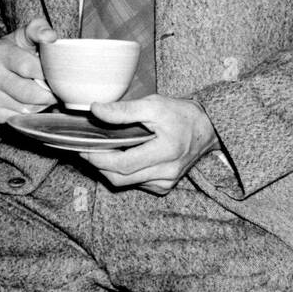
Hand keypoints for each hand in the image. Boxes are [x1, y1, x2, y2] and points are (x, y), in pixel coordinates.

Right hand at [0, 17, 58, 123]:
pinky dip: (26, 113)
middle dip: (47, 94)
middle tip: (55, 90)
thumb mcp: (25, 35)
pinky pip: (16, 118)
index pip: (29, 67)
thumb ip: (39, 30)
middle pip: (29, 93)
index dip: (48, 74)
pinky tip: (25, 102)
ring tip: (39, 93)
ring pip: (25, 108)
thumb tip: (50, 37)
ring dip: (38, 105)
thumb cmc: (15, 51)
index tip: (57, 76)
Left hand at [81, 95, 219, 194]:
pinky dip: (123, 173)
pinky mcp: (164, 186)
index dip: (99, 159)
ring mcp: (166, 182)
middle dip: (99, 166)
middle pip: (120, 178)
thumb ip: (124, 110)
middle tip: (88, 149)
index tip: (85, 148)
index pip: (123, 164)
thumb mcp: (153, 105)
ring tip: (101, 152)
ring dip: (109, 170)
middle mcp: (167, 172)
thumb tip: (96, 110)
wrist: (207, 128)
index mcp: (166, 152)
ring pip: (125, 183)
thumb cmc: (180, 115)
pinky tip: (121, 157)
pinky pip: (135, 184)